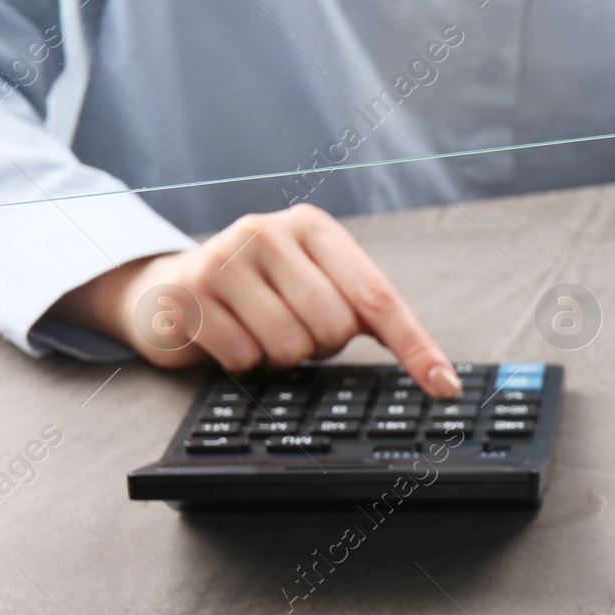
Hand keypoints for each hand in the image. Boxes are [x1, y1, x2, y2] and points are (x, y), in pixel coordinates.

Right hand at [52, 203, 461, 397]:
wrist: (168, 286)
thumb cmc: (261, 292)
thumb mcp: (317, 284)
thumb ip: (372, 314)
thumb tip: (439, 373)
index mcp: (313, 228)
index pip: (378, 296)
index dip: (415, 346)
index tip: (445, 386)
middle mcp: (268, 232)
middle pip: (335, 327)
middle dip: (320, 345)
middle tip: (293, 328)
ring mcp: (223, 258)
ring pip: (291, 347)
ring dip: (281, 356)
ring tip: (259, 329)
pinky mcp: (189, 294)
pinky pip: (245, 357)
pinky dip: (243, 362)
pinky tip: (227, 335)